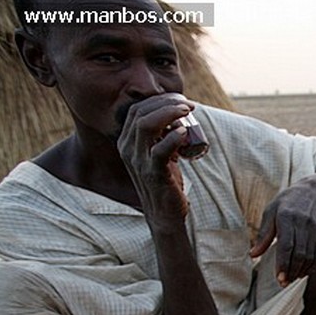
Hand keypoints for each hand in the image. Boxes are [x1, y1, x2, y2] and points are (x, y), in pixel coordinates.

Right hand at [117, 94, 195, 224]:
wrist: (164, 213)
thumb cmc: (165, 180)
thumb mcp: (159, 154)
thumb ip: (162, 136)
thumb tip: (179, 114)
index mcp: (127, 142)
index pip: (136, 110)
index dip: (158, 100)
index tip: (181, 100)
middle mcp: (128, 149)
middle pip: (140, 113)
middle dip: (165, 103)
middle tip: (188, 105)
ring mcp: (139, 161)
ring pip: (145, 126)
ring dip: (168, 114)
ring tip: (187, 112)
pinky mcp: (153, 174)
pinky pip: (159, 151)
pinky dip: (172, 138)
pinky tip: (184, 132)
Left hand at [250, 183, 315, 285]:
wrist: (312, 191)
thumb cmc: (286, 203)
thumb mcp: (269, 213)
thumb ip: (263, 235)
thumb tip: (253, 254)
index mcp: (286, 217)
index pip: (287, 245)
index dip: (283, 263)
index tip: (279, 278)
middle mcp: (302, 224)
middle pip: (299, 253)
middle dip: (292, 271)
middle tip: (283, 283)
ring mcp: (314, 229)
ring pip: (310, 256)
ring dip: (301, 271)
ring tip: (292, 279)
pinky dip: (311, 266)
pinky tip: (303, 272)